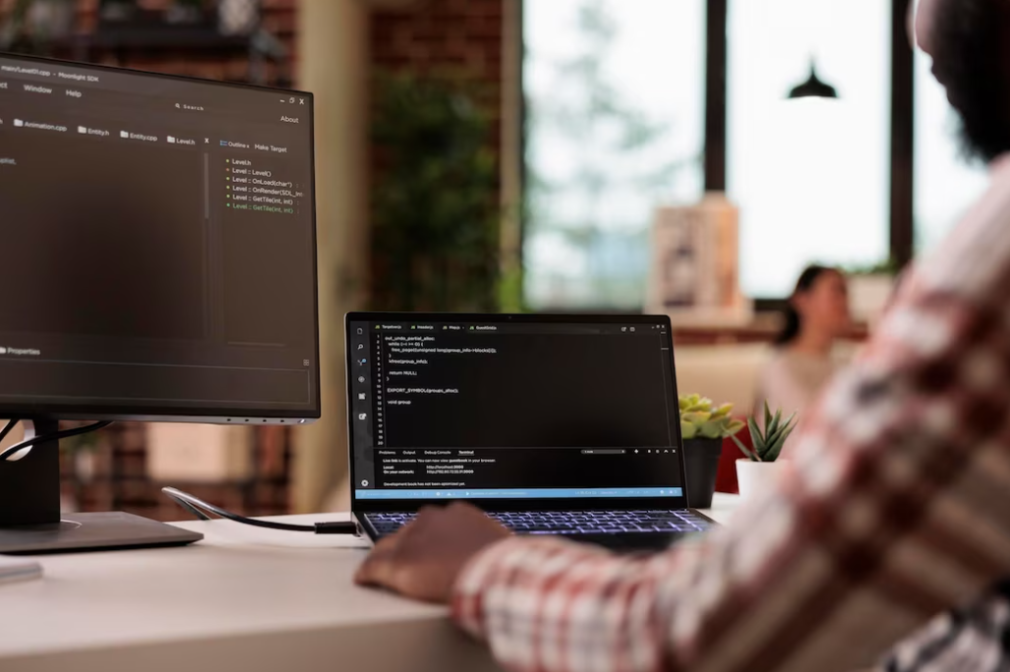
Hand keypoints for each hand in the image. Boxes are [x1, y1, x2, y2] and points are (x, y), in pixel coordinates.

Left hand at [354, 502, 510, 603]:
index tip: (427, 547)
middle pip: (406, 533)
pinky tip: (363, 579)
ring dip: (384, 558)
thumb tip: (491, 550)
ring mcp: (411, 541)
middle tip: (407, 561)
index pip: (431, 523)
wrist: (491, 573)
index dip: (426, 537)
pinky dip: (366, 574)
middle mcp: (429, 521)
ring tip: (378, 569)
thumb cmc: (501, 562)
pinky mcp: (397, 563)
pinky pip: (372, 568)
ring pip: (386, 547)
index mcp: (456, 513)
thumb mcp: (497, 542)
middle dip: (405, 546)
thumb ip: (485, 541)